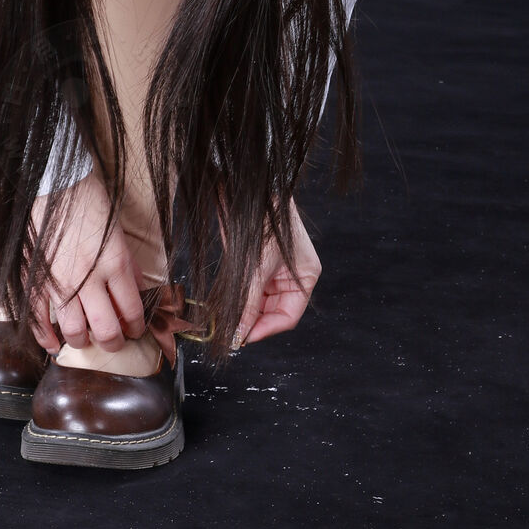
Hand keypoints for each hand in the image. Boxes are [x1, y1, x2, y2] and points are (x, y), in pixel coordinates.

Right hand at [29, 173, 147, 353]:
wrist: (56, 184)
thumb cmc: (90, 202)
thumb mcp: (119, 234)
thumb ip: (128, 266)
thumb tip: (137, 291)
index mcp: (115, 265)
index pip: (132, 311)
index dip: (136, 327)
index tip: (135, 330)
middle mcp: (90, 279)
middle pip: (106, 328)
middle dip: (114, 342)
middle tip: (115, 341)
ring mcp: (61, 282)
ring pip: (75, 329)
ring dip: (83, 341)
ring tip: (87, 339)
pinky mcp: (37, 279)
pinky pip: (40, 318)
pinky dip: (46, 337)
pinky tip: (54, 346)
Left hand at [235, 200, 320, 347]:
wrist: (250, 190)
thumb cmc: (265, 222)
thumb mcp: (258, 268)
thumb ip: (248, 303)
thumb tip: (239, 333)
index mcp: (305, 278)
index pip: (288, 317)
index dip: (266, 330)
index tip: (244, 338)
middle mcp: (290, 278)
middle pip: (272, 312)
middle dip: (252, 322)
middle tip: (230, 332)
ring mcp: (272, 272)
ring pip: (257, 304)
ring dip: (242, 312)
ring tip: (225, 320)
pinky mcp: (254, 266)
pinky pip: (246, 290)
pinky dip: (236, 299)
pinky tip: (223, 306)